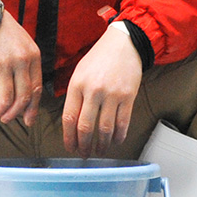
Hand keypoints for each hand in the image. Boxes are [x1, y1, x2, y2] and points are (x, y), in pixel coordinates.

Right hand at [0, 11, 42, 126]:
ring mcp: (5, 63)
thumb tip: (26, 100)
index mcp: (33, 57)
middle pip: (22, 97)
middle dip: (14, 113)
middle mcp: (22, 61)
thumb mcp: (23, 46)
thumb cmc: (4, 34)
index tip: (27, 120)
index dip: (32, 108)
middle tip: (6, 118)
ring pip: (6, 98)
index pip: (36, 89)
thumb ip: (27, 69)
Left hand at [62, 25, 142, 156]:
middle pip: (85, 127)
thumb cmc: (99, 59)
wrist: (124, 43)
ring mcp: (112, 94)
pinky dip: (119, 136)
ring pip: (104, 128)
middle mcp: (93, 91)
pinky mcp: (128, 96)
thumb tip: (71, 124)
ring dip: (101, 144)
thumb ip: (74, 96)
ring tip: (99, 151)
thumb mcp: (79, 73)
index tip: (70, 148)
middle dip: (84, 145)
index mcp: (77, 85)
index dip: (69, 138)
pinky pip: (123, 122)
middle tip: (84, 154)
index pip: (69, 118)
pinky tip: (115, 141)